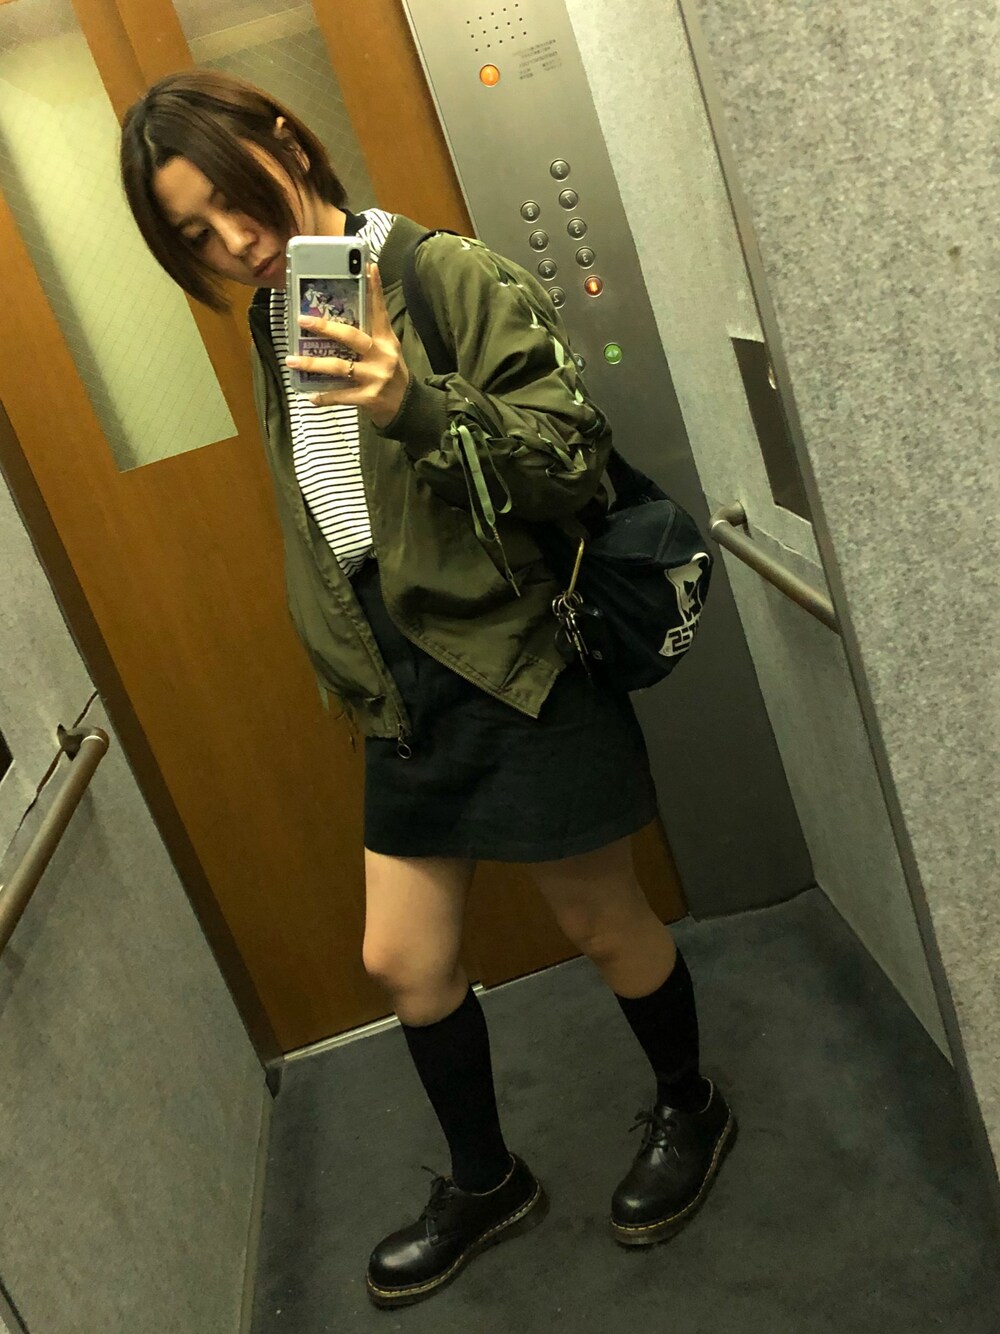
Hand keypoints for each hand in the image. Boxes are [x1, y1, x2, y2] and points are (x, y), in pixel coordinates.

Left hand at [284, 263, 409, 427]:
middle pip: (351, 337)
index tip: (368, 266)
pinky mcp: (368, 397)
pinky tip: (311, 396)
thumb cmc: (390, 372)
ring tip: (292, 361)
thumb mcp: (386, 349)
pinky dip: (325, 397)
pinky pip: (341, 396)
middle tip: (302, 320)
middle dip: (325, 328)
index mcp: (386, 339)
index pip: (379, 310)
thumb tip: (339, 316)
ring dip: (313, 364)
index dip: (374, 288)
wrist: (407, 405)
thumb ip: (369, 333)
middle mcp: (382, 355)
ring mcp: (375, 377)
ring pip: (339, 366)